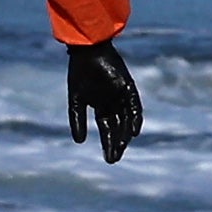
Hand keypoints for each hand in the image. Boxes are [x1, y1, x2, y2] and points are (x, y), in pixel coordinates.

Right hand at [61, 38, 143, 162]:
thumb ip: (77, 120)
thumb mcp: (76, 100)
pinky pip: (135, 106)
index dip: (107, 143)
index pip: (107, 128)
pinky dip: (135, 119)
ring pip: (127, 120)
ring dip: (126, 134)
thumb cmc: (79, 73)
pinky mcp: (129, 87)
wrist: (87, 52)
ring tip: (122, 148)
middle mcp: (114, 102)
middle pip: (119, 127)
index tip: (108, 159)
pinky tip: (133, 132)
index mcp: (101, 105)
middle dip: (117, 143)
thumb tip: (79, 142)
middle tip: (114, 159)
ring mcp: (123, 95)